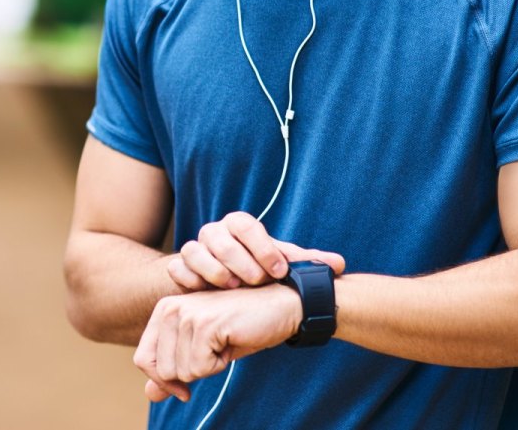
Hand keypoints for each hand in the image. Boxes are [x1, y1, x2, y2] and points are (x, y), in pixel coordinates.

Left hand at [133, 284, 301, 402]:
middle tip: (215, 349)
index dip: (163, 380)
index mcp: (164, 310)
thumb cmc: (241, 327)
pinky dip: (219, 364)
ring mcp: (186, 314)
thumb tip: (149, 395)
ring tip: (224, 342)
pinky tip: (231, 341)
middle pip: (162, 371)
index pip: (142, 358)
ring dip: (208, 367)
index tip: (185, 385)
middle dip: (192, 372)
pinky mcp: (204, 324)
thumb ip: (174, 369)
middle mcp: (169, 308)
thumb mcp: (203, 351)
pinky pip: (200, 368)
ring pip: (182, 372)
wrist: (279, 306)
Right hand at [166, 211, 345, 290]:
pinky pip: (177, 268)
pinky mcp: (180, 268)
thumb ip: (305, 263)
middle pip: (218, 236)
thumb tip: (339, 264)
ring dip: (214, 269)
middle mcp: (214, 233)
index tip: (278, 271)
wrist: (224, 284)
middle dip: (239, 260)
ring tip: (233, 287)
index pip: (246, 224)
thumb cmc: (257, 269)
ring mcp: (195, 249)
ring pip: (194, 250)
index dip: (262, 247)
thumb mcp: (279, 265)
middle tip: (256, 281)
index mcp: (239, 225)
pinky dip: (190, 279)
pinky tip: (206, 293)